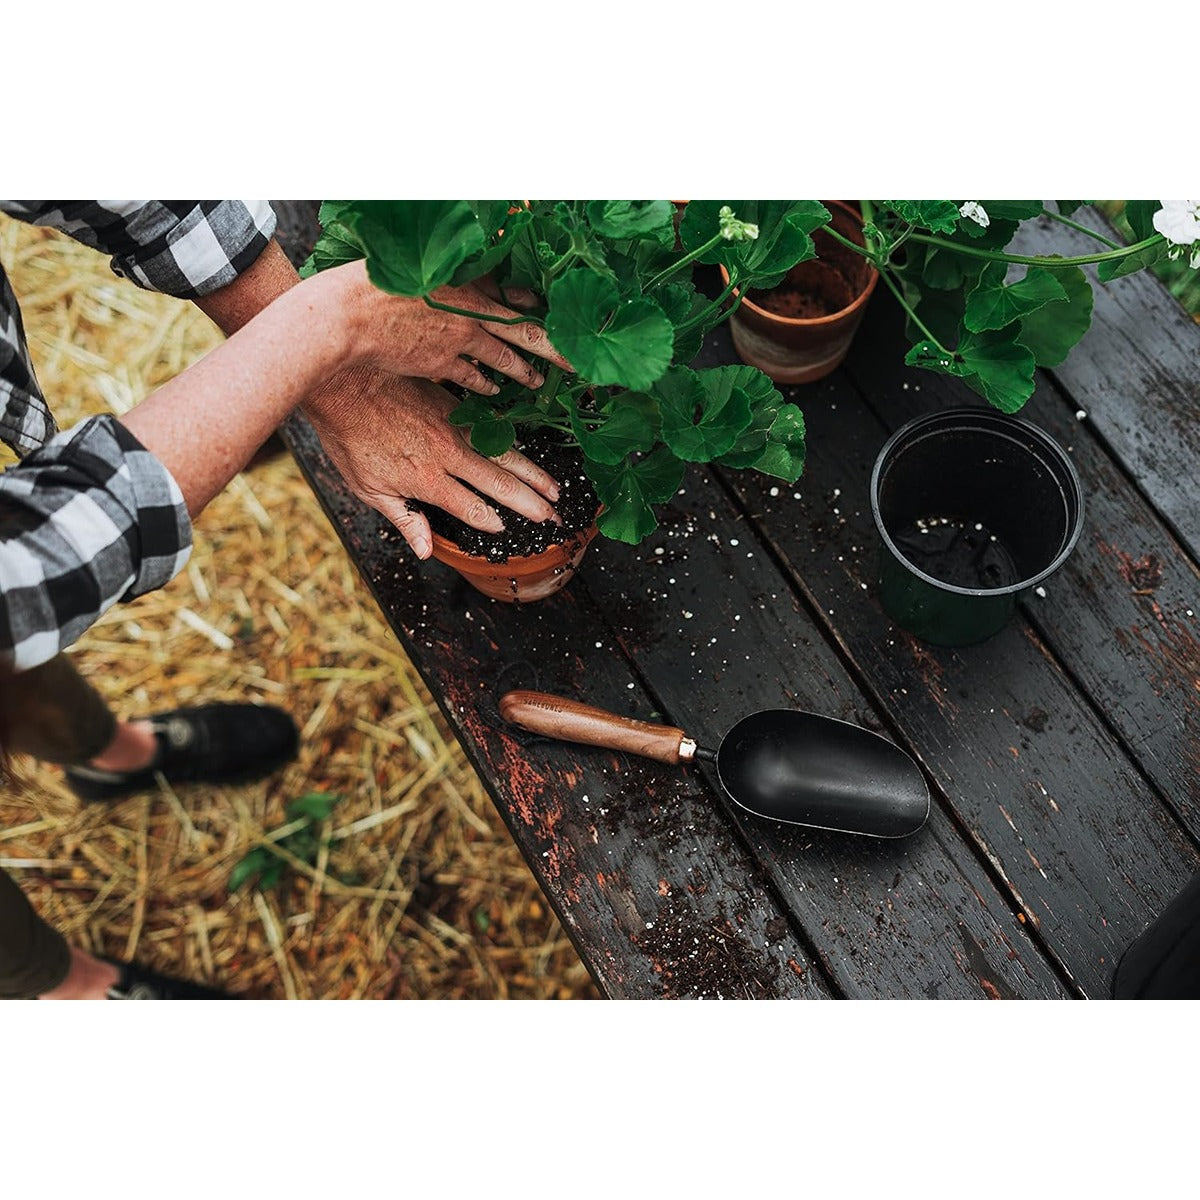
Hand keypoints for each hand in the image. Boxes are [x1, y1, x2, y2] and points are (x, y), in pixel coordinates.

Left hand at [302, 370, 561, 557]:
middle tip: (555, 517)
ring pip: (505, 456)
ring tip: (556, 489)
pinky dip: (516, 444)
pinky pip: (493, 429)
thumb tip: (425, 551)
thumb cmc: (348, 436)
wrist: (344, 381)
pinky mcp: (454, 404)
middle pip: (500, 485)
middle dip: (531, 504)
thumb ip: (403, 518)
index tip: (510, 531)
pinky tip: (530, 452)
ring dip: (534, 475)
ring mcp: (455, 428)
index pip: (473, 510)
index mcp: (427, 481)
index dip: (494, 522)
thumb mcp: (367, 487)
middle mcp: (449, 456)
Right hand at [329, 263, 570, 393]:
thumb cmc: (379, 280)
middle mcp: (470, 318)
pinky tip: (494, 391)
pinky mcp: (439, 365)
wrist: (352, 316)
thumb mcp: (423, 261)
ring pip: (501, 361)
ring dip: (522, 372)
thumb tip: (480, 266)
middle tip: (576, 365)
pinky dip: (485, 384)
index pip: (521, 302)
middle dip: (554, 352)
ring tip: (538, 382)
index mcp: (470, 288)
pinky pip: (471, 378)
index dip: (546, 316)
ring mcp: (457, 344)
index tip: (568, 325)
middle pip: (524, 336)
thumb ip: (457, 266)